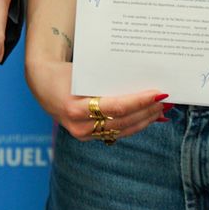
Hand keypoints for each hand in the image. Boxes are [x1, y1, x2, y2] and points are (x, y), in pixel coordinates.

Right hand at [27, 55, 167, 142]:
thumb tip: (140, 79)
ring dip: (145, 120)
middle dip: (147, 111)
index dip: (140, 101)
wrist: (41, 83)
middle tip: (166, 100)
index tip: (158, 93)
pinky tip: (148, 118)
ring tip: (162, 109)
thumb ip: (107, 78)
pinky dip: (134, 125)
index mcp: (75, 107)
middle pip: (122, 121)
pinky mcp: (87, 137)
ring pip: (122, 130)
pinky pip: (116, 133)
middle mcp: (79, 125)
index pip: (117, 107)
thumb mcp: (82, 72)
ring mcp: (82, 134)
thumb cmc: (64, 72)